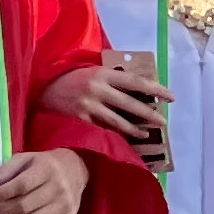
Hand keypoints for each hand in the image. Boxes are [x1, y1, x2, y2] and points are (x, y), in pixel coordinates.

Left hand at [0, 146, 89, 213]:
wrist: (75, 171)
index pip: (20, 186)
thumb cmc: (44, 164)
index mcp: (47, 169)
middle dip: (1, 211)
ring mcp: (65, 206)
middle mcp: (58, 188)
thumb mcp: (26, 158)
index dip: (0, 194)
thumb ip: (8, 169)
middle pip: (24, 206)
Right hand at [43, 52, 169, 147]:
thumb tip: (139, 88)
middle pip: (130, 103)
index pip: (135, 81)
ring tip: (146, 134)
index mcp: (102, 73)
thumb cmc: (70, 80)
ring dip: (135, 129)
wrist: (41, 91)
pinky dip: (114, 137)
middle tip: (164, 121)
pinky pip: (102, 131)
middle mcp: (97, 89)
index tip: (171, 96)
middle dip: (149, 114)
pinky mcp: (80, 121)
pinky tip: (123, 141)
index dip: (155, 89)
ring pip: (118, 121)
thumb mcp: (91, 72)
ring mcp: (88, 106)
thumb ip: (111, 79)